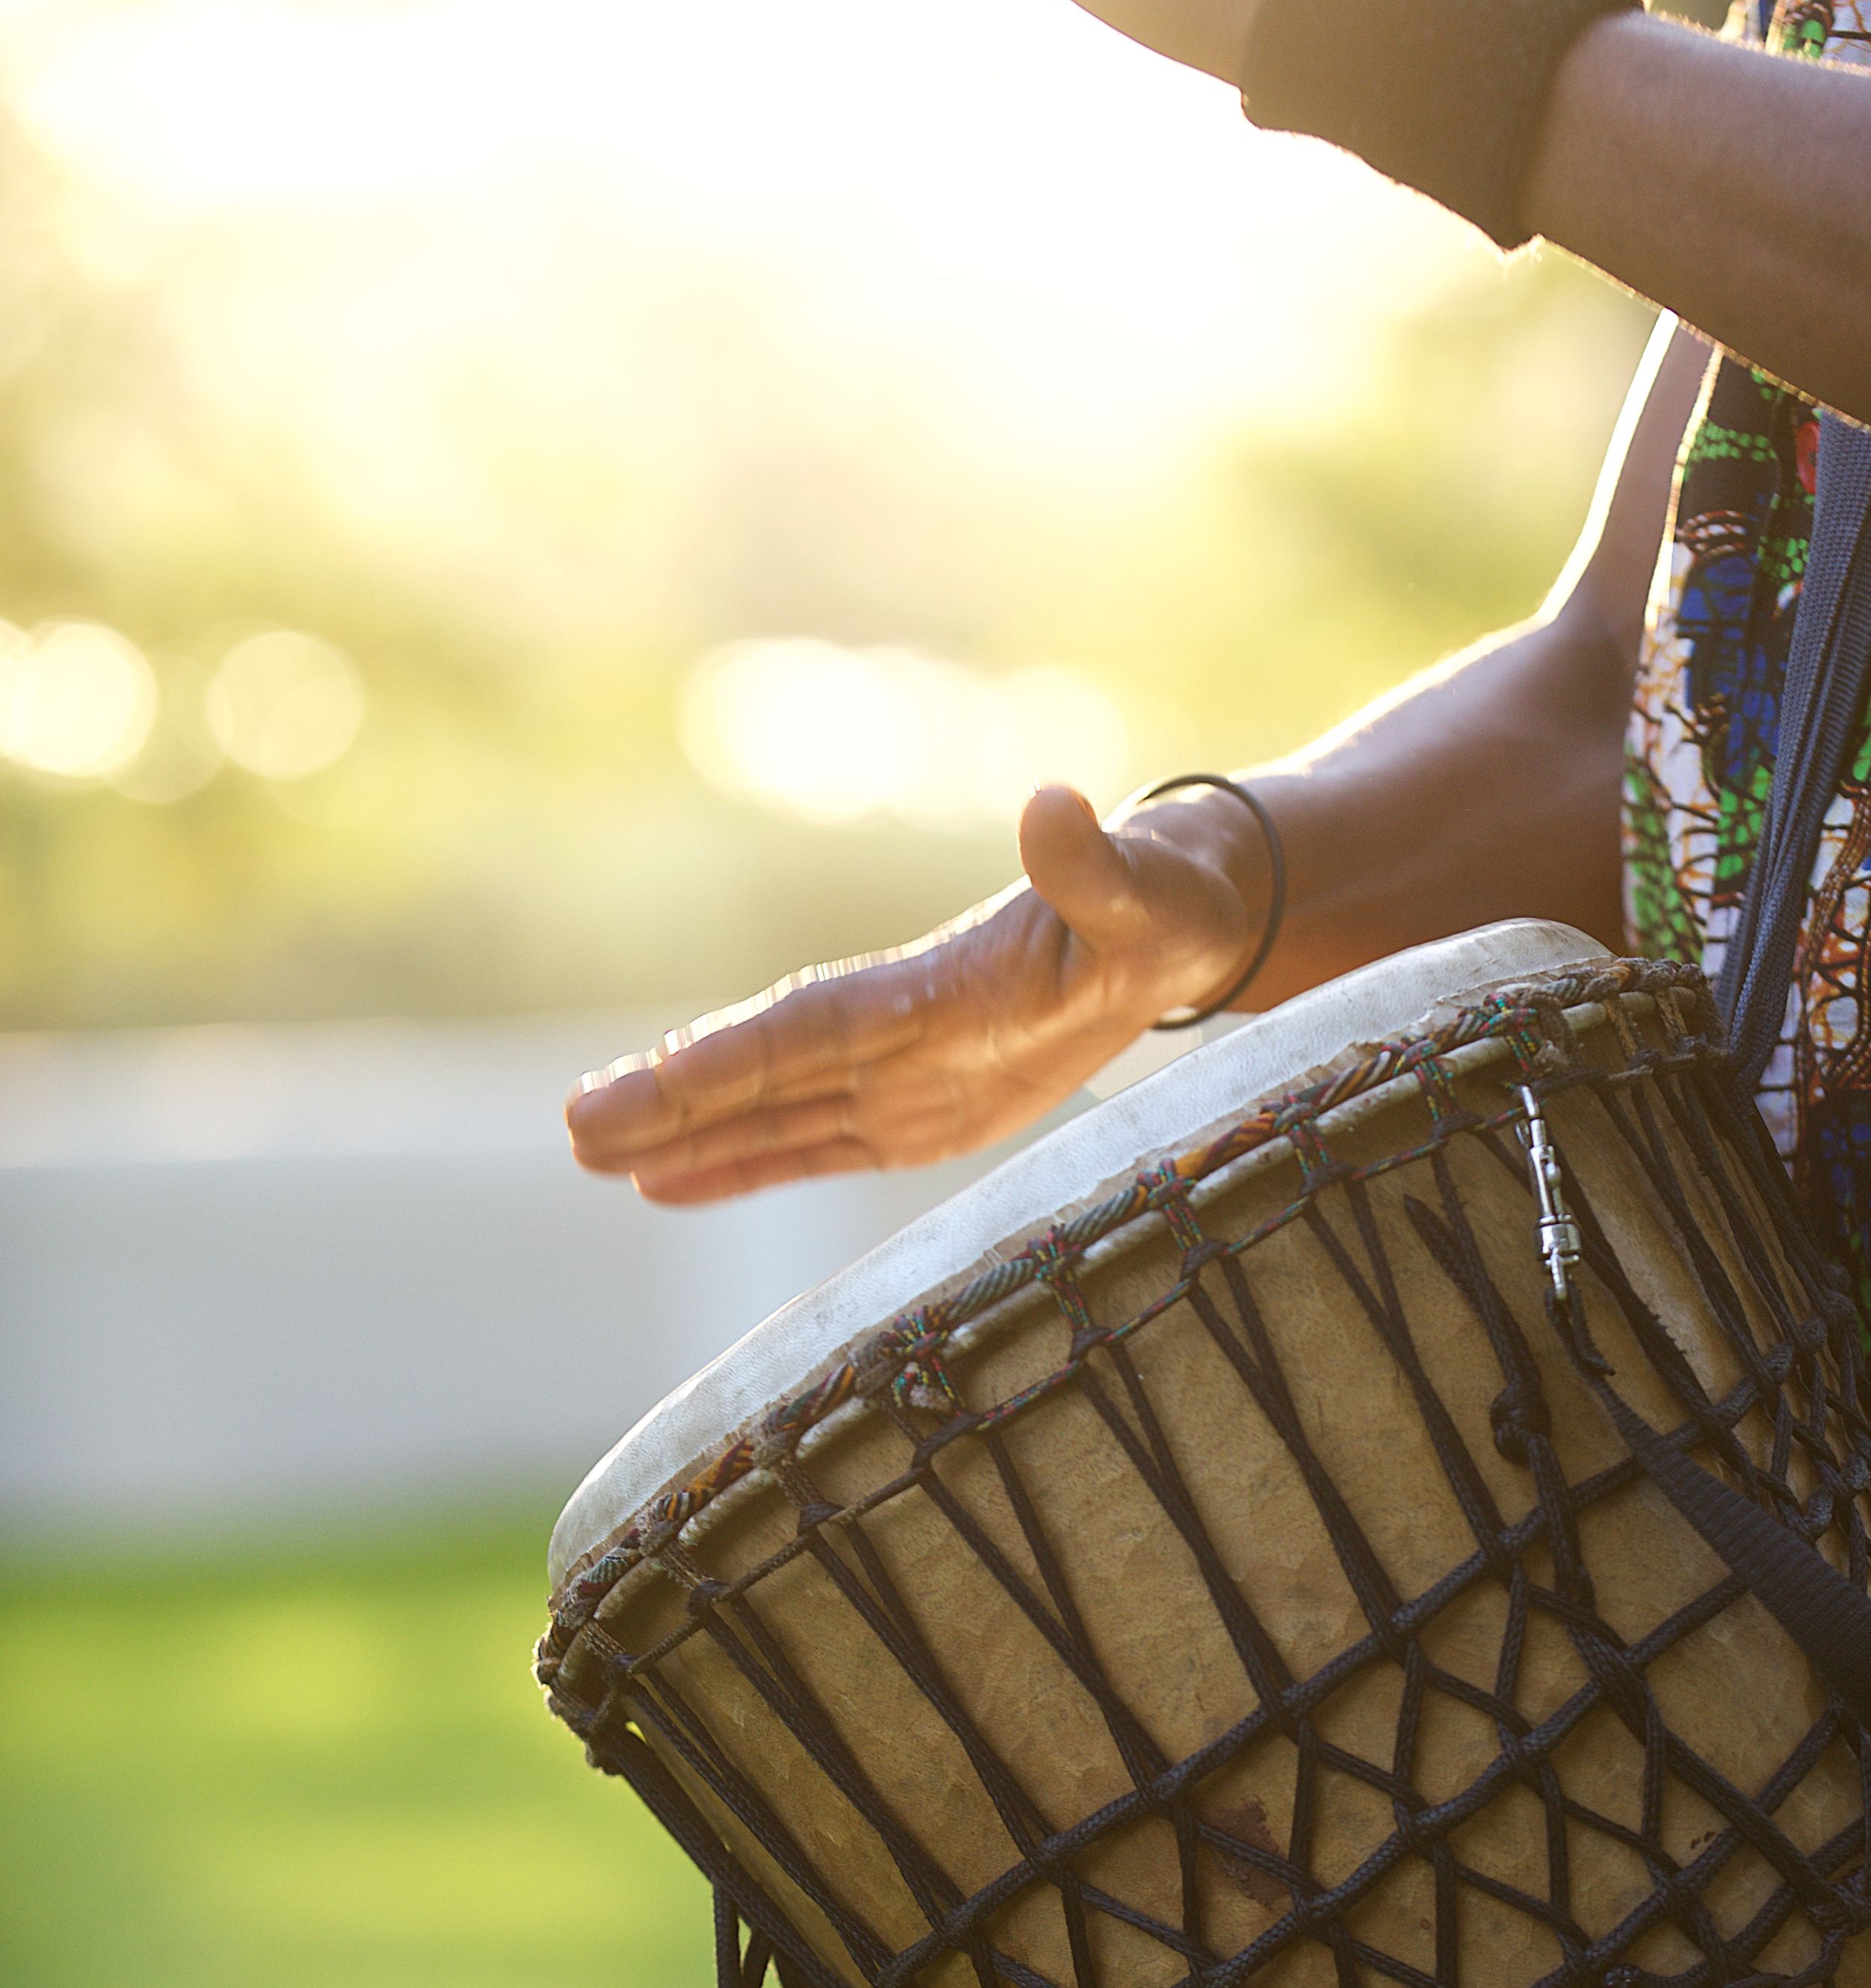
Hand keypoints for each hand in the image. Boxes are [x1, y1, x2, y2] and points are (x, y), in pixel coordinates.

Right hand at [564, 781, 1267, 1205]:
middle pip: (761, 1072)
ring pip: (771, 1113)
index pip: (803, 1032)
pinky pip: (815, 1146)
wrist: (1180, 920)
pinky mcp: (923, 1114)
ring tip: (590, 1157)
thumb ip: (1093, 866)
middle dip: (671, 1102)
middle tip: (574, 1129)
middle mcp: (896, 1031)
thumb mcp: (1143, 892)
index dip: (723, 1060)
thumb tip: (1059, 804)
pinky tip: (666, 1184)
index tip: (642, 1084)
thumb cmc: (1165, 905)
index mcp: (931, 989)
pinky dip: (741, 1165)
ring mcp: (901, 1074)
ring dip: (685, 1136)